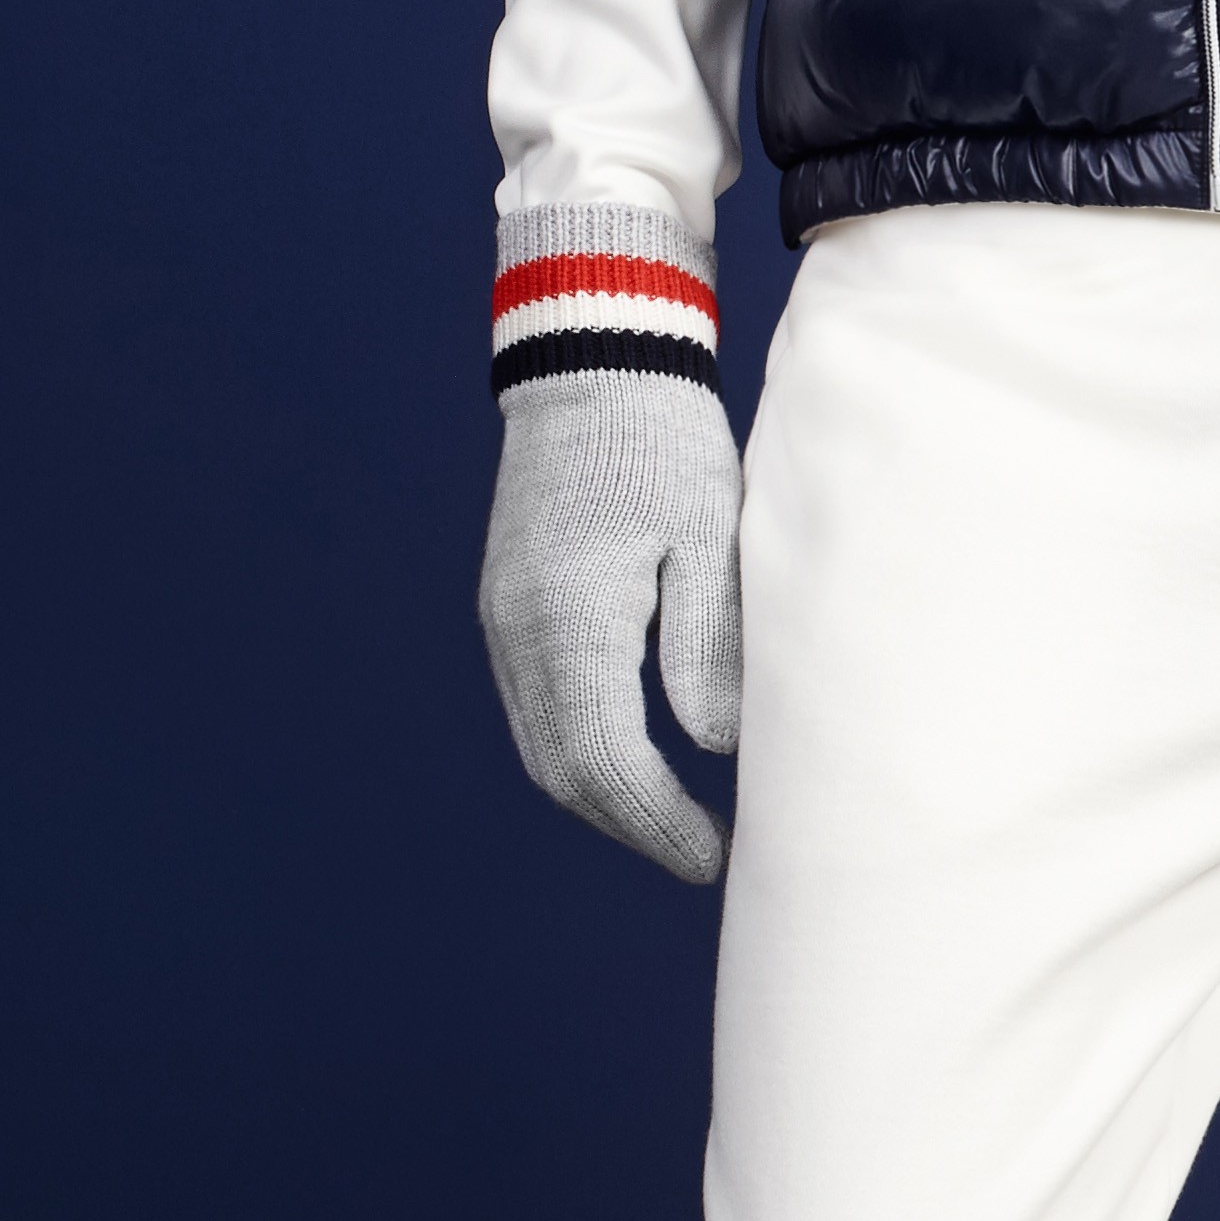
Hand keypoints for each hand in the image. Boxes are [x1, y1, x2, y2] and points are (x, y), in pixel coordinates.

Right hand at [482, 368, 741, 883]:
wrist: (595, 363)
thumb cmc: (664, 444)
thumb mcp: (708, 541)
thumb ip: (706, 648)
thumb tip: (714, 746)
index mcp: (570, 620)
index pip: (606, 760)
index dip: (660, 821)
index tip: (714, 857)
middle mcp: (520, 631)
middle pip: (563, 769)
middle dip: (632, 824)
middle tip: (704, 855)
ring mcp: (504, 620)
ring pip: (543, 745)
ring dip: (604, 796)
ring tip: (677, 823)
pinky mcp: (509, 606)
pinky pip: (536, 707)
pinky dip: (581, 750)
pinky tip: (634, 761)